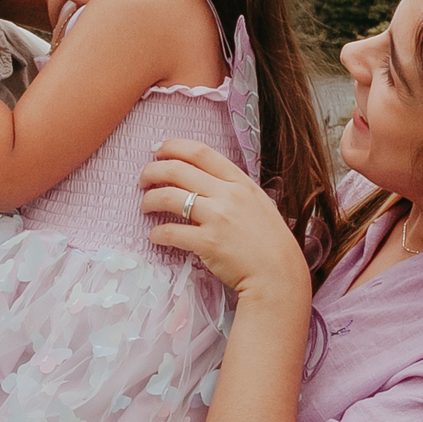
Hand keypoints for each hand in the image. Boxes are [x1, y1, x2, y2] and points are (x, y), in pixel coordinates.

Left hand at [140, 139, 312, 306]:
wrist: (279, 274)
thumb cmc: (269, 242)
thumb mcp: (257, 203)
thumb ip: (232, 190)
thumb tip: (204, 182)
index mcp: (239, 182)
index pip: (200, 152)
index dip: (173, 147)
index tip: (158, 152)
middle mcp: (227, 195)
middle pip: (177, 169)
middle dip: (152, 171)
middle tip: (143, 180)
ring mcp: (216, 218)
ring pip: (168, 197)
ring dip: (149, 200)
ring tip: (146, 206)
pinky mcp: (206, 243)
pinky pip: (170, 232)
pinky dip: (156, 233)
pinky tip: (155, 236)